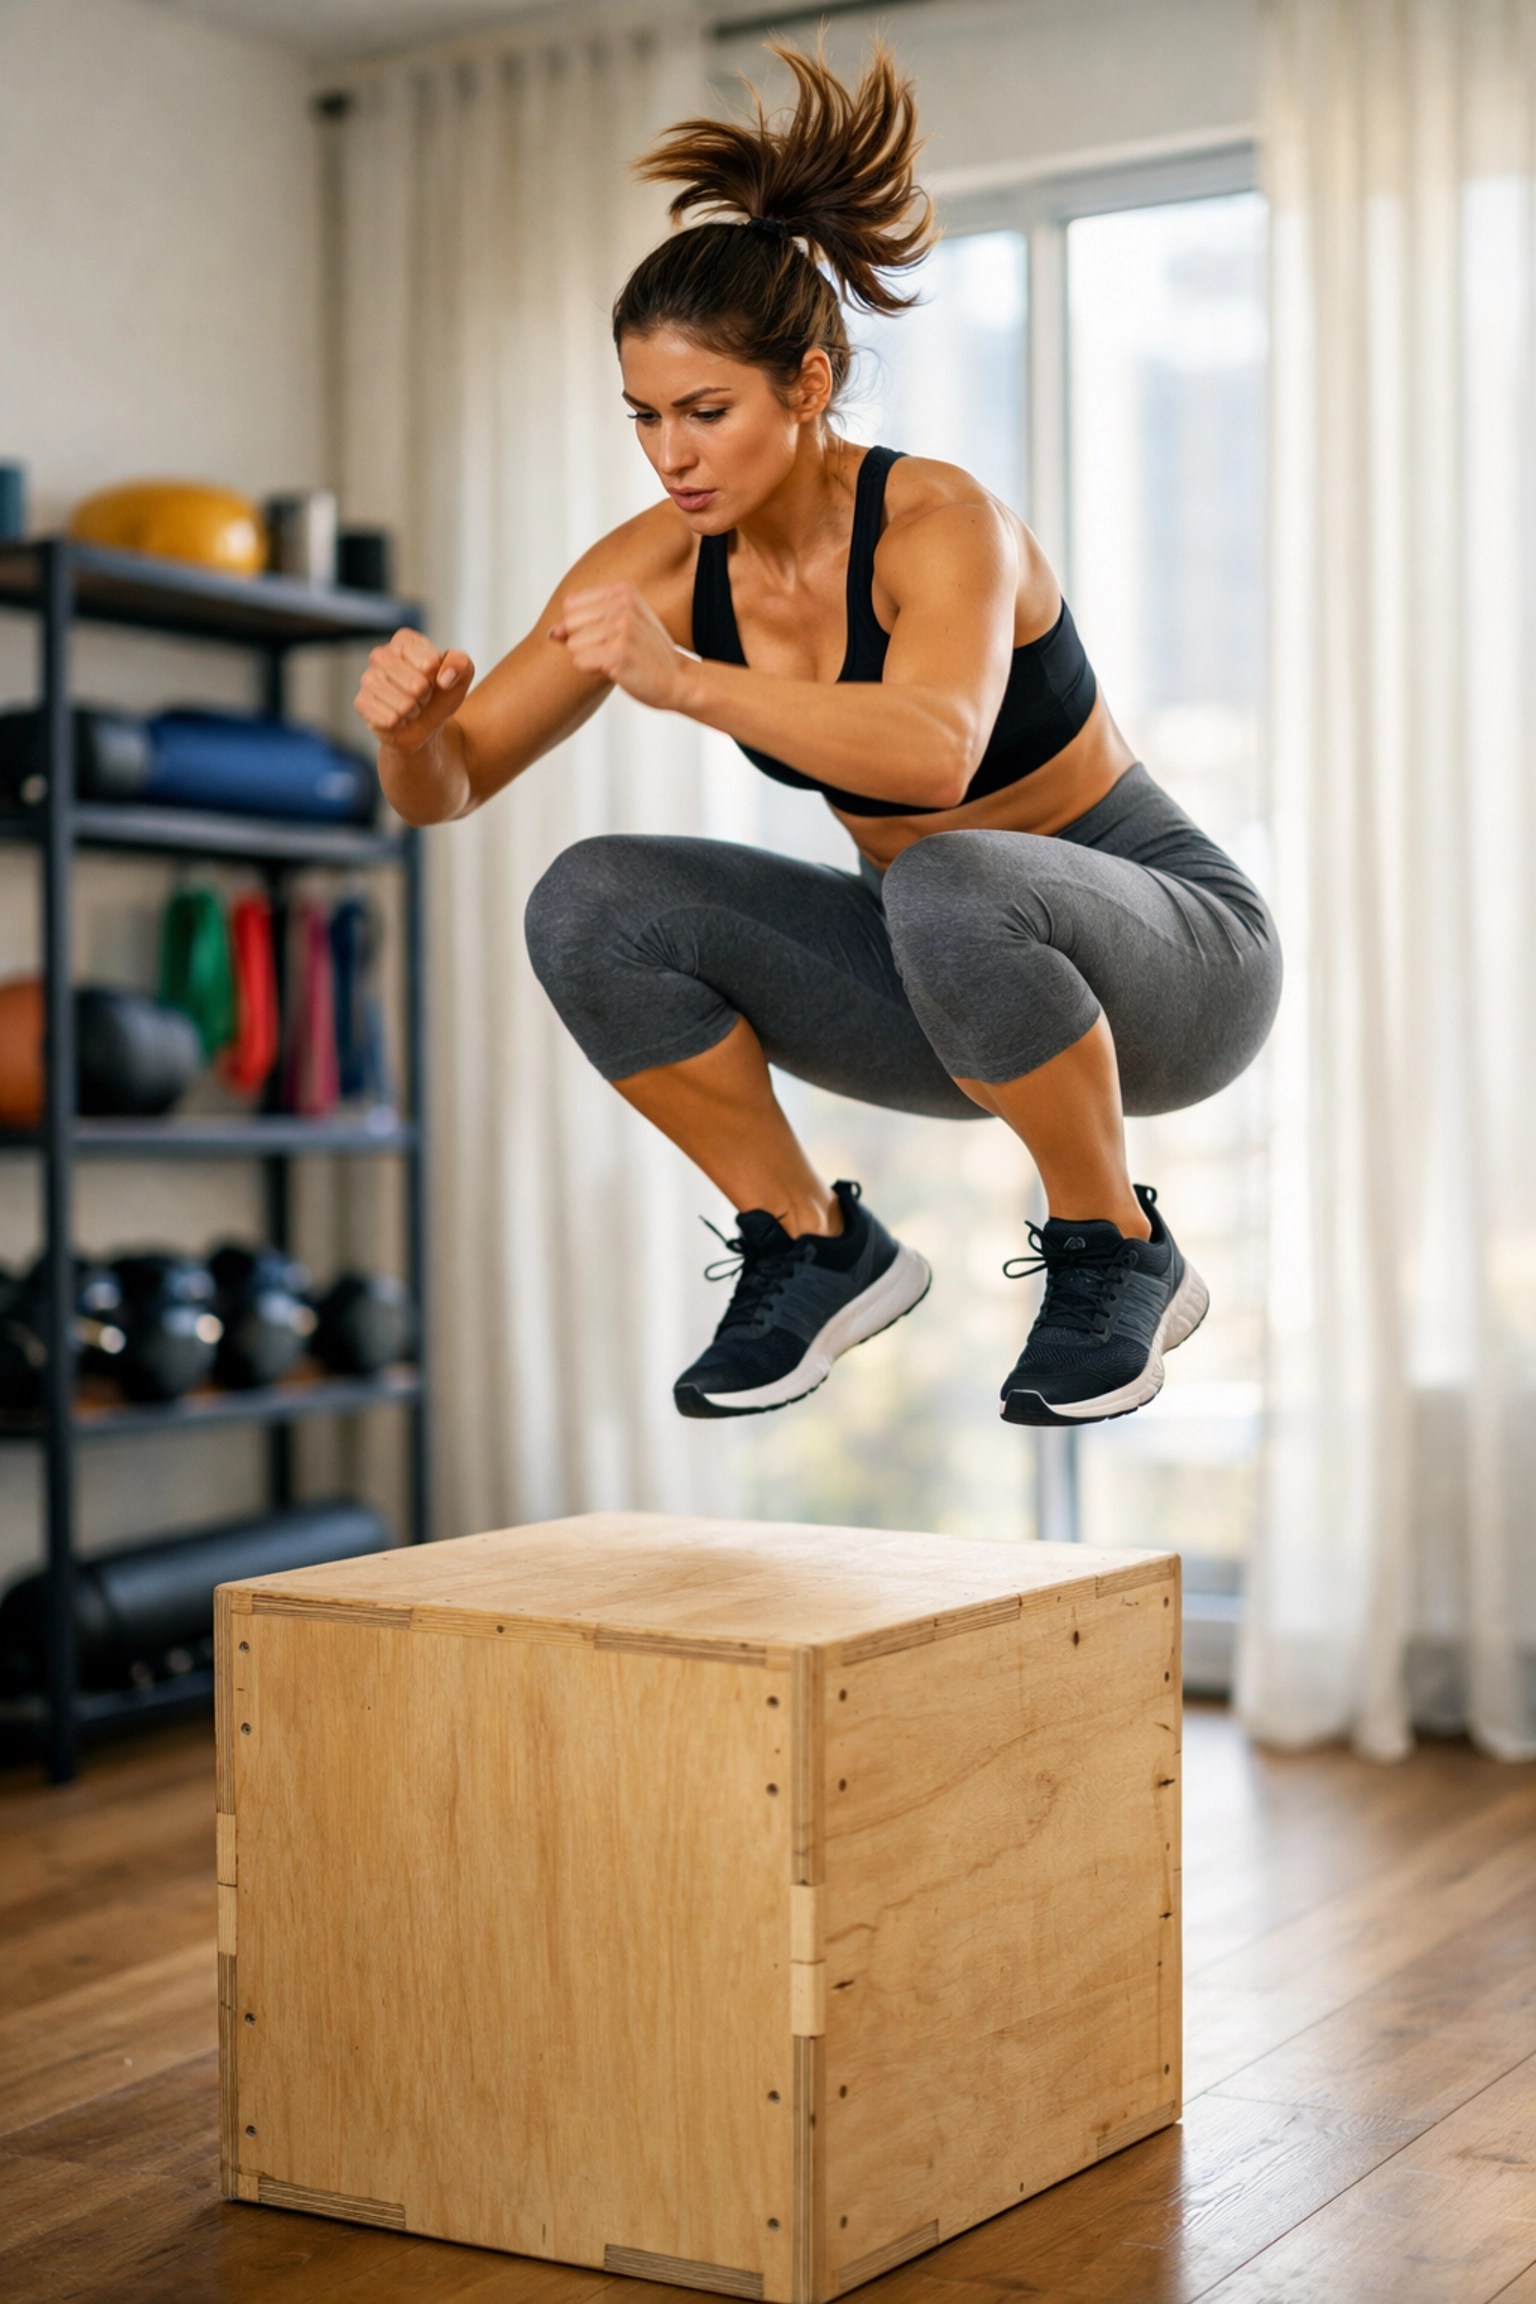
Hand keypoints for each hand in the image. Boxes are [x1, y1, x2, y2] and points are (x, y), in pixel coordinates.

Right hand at [354, 629, 474, 753]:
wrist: (427, 727)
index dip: (427, 665)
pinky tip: (401, 720)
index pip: (410, 645)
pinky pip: (375, 709)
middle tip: (424, 695)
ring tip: (414, 708)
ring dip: (407, 705)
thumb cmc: (440, 696)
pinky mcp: (362, 702)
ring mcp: (368, 679)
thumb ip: (461, 665)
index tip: (435, 676)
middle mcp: (381, 655)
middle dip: (418, 687)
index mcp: (404, 641)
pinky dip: (395, 720)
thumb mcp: (460, 678)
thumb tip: (444, 677)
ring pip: (383, 689)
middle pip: (394, 666)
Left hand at [551, 583, 691, 712]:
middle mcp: (623, 603)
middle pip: (570, 624)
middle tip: (616, 649)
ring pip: (573, 645)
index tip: (611, 634)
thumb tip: (553, 633)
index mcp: (623, 589)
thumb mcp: (617, 627)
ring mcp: (621, 627)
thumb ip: (581, 624)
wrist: (679, 679)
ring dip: (592, 658)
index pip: (571, 605)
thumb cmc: (646, 653)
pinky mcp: (618, 653)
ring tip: (619, 658)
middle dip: (585, 642)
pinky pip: (580, 662)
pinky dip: (594, 671)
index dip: (583, 626)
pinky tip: (618, 669)